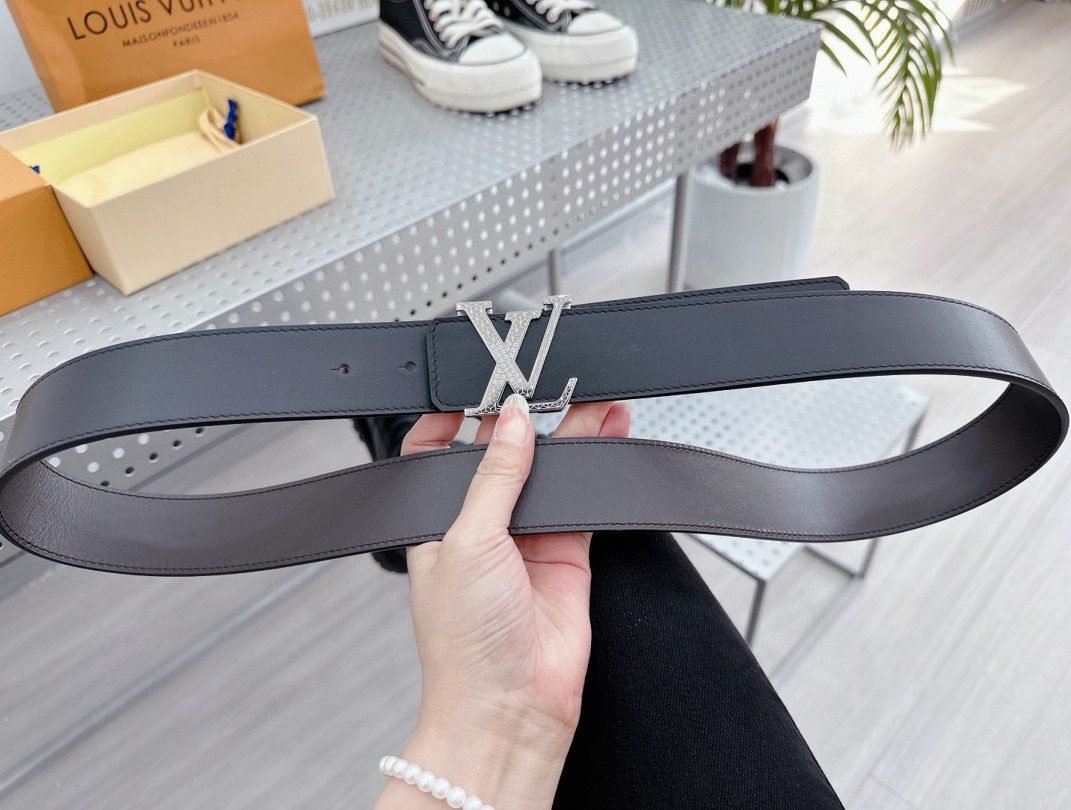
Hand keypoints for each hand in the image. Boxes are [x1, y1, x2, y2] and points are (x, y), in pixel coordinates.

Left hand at [376, 395, 630, 808]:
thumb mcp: (467, 542)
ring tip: (594, 404)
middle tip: (552, 386)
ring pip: (551, 474)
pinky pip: (584, 502)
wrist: (511, 709)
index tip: (483, 385)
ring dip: (572, 440)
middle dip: (528, 421)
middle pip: (505, 456)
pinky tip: (608, 443)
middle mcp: (481, 527)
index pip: (439, 452)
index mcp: (437, 520)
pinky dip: (598, 472)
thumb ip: (494, 478)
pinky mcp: (568, 557)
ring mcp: (526, 541)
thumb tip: (511, 423)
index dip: (458, 416)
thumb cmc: (463, 645)